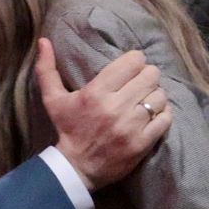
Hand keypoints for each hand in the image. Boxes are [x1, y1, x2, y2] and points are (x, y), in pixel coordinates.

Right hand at [40, 39, 171, 191]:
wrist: (76, 168)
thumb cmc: (66, 130)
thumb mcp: (53, 99)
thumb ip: (47, 69)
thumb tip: (43, 40)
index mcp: (96, 92)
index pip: (133, 62)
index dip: (135, 61)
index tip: (130, 68)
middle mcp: (115, 107)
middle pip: (150, 76)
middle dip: (147, 77)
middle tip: (140, 84)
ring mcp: (131, 126)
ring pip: (160, 96)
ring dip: (155, 96)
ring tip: (145, 100)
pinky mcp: (142, 143)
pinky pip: (165, 118)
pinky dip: (162, 114)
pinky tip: (152, 115)